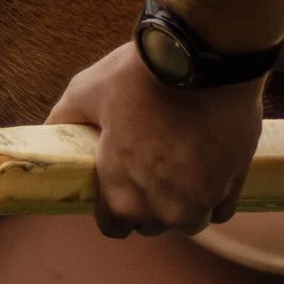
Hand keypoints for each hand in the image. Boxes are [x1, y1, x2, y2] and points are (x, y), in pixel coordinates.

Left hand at [49, 41, 265, 239]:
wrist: (203, 56)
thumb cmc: (140, 76)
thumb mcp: (86, 92)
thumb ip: (64, 119)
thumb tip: (48, 132)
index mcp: (122, 197)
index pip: (113, 227)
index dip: (112, 206)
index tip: (117, 183)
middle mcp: (164, 210)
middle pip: (152, 224)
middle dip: (147, 204)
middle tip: (148, 167)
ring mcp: (202, 199)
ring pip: (189, 220)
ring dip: (183, 203)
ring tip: (179, 169)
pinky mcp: (234, 183)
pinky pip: (221, 208)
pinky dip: (215, 194)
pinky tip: (207, 169)